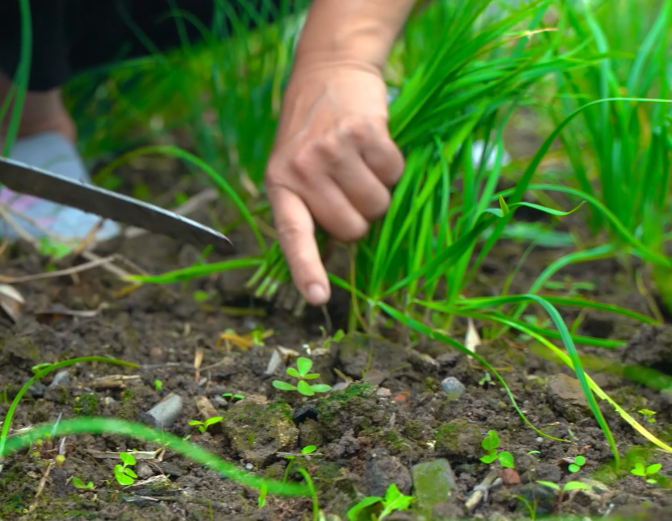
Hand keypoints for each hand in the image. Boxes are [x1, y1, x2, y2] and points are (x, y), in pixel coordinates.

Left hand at [265, 63, 404, 305]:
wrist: (328, 70)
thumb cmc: (311, 129)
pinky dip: (392, 165)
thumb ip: (309, 204)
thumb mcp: (293, 166)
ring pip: (377, 205)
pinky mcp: (362, 132)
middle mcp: (301, 170)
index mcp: (280, 186)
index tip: (319, 298)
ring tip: (359, 162)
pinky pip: (393, 174)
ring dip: (379, 190)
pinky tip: (374, 144)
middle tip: (349, 186)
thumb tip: (343, 248)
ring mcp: (331, 151)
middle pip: (352, 230)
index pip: (293, 237)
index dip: (307, 269)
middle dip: (360, 217)